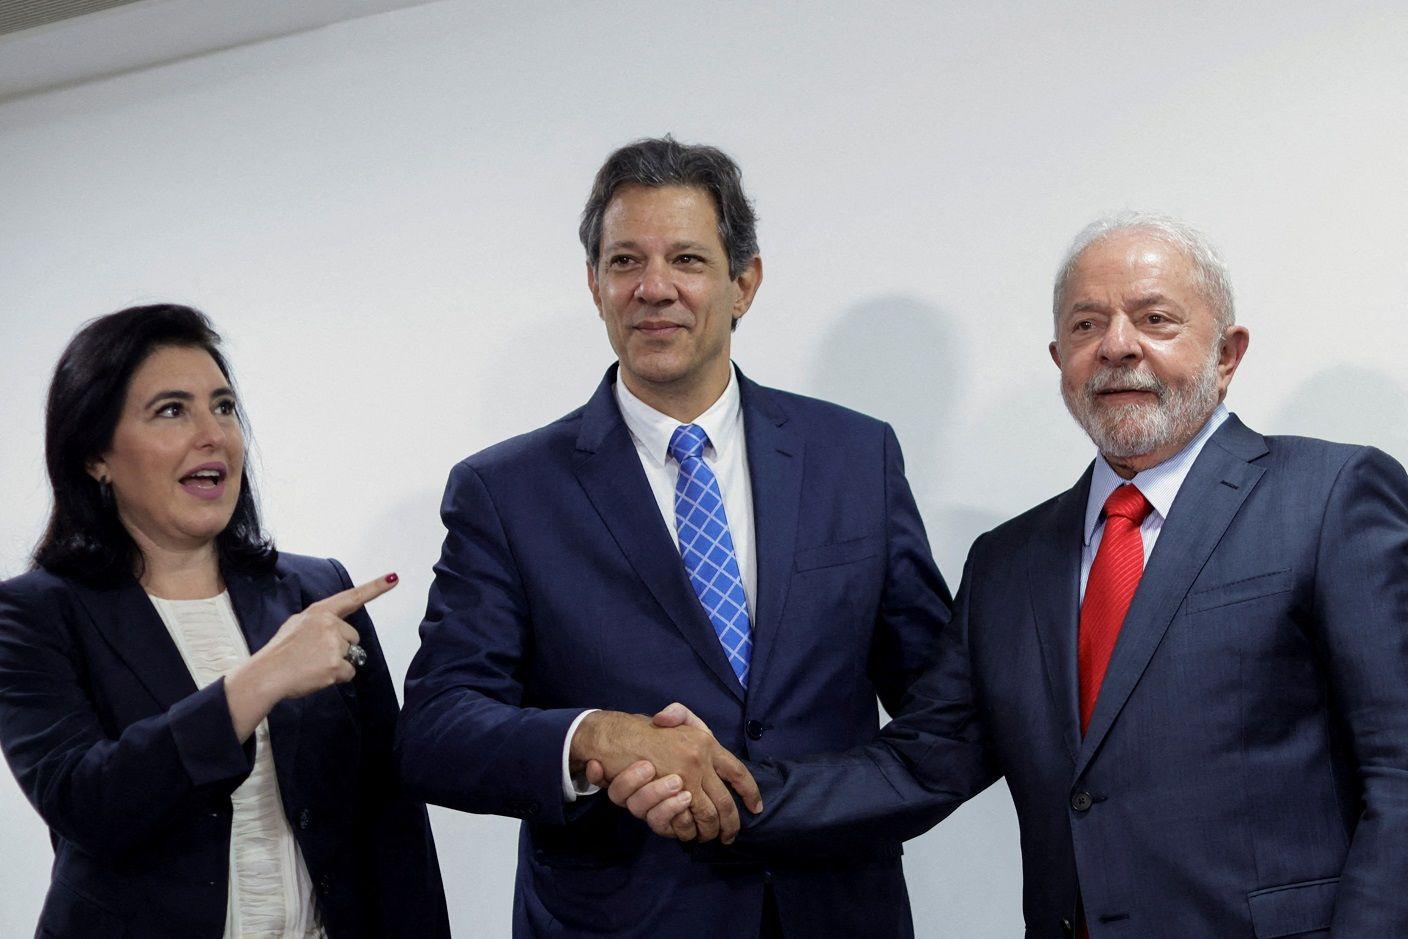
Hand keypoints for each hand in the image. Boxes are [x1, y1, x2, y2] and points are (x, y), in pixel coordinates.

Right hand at [225, 572, 397, 739]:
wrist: (266, 675)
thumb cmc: (279, 653)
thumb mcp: (296, 625)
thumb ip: (318, 622)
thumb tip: (334, 628)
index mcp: (319, 612)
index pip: (352, 597)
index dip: (375, 587)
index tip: (393, 577)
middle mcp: (330, 624)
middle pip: (353, 637)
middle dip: (341, 648)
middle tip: (314, 656)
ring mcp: (334, 644)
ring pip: (352, 655)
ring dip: (338, 663)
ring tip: (313, 665)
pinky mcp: (336, 664)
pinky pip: (349, 672)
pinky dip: (337, 677)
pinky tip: (318, 676)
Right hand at [571, 709, 761, 843]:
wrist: (616, 738)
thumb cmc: (647, 730)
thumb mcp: (673, 718)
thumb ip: (684, 717)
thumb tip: (691, 727)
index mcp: (705, 743)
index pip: (737, 771)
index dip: (750, 791)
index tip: (757, 807)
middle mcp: (698, 762)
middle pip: (724, 802)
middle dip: (730, 824)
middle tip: (730, 836)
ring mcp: (682, 781)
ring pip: (706, 815)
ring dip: (709, 830)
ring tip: (713, 837)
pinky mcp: (662, 797)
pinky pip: (683, 821)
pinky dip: (687, 830)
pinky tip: (691, 834)